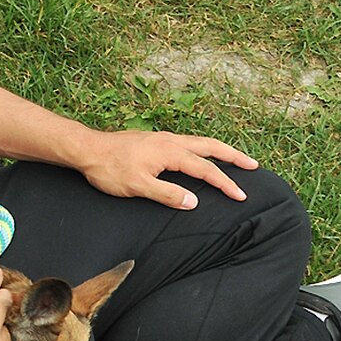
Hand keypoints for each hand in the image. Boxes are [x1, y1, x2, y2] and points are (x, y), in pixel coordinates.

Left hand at [73, 128, 257, 209]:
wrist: (86, 149)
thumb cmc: (109, 168)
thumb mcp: (138, 187)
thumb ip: (167, 195)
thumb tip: (194, 202)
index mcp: (171, 153)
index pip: (206, 170)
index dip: (225, 183)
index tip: (241, 196)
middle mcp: (171, 141)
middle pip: (211, 147)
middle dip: (233, 157)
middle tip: (253, 166)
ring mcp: (162, 139)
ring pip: (199, 142)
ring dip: (219, 150)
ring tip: (235, 158)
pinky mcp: (154, 140)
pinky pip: (187, 142)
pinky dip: (202, 148)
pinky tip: (200, 154)